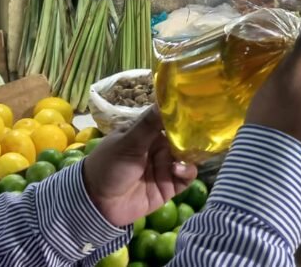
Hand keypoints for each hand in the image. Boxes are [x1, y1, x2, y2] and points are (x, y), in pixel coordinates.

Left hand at [82, 107, 197, 226]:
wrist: (97, 202)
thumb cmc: (108, 165)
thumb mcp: (127, 141)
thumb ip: (148, 123)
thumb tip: (167, 97)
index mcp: (146, 133)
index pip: (170, 120)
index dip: (183, 116)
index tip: (198, 111)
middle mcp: (158, 148)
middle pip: (182, 139)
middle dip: (192, 137)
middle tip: (203, 134)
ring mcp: (164, 167)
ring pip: (187, 157)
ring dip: (190, 155)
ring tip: (186, 155)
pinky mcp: (169, 186)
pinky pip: (186, 177)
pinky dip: (187, 172)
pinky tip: (178, 169)